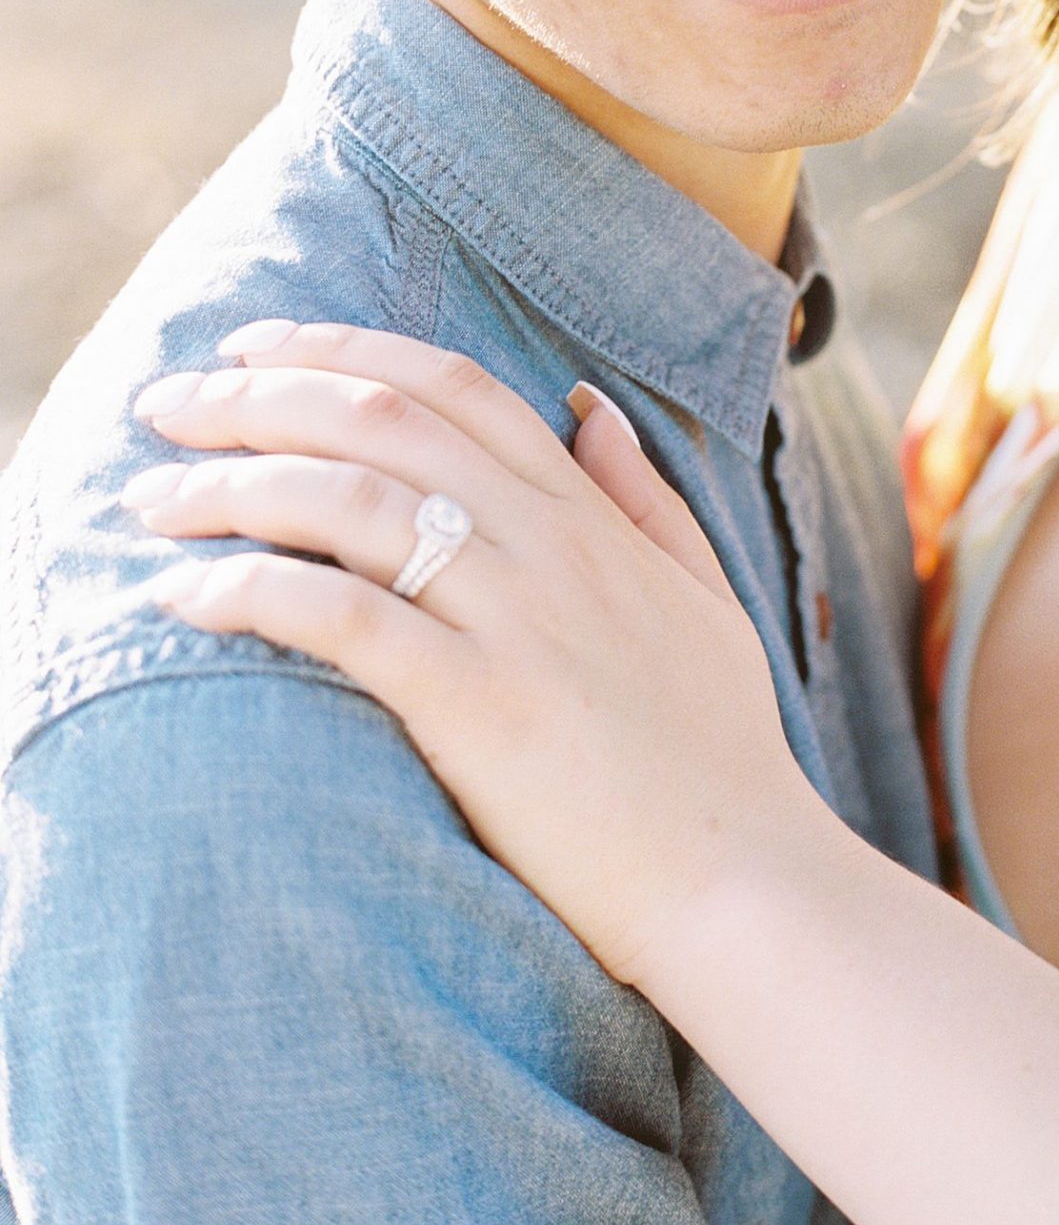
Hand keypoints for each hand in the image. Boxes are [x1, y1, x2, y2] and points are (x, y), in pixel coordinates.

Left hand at [125, 325, 823, 989]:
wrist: (742, 880)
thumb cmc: (720, 754)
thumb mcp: (702, 596)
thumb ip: (644, 498)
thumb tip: (589, 407)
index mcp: (590, 517)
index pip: (456, 386)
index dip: (345, 348)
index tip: (255, 345)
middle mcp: (549, 546)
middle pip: (383, 419)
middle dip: (259, 394)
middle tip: (167, 403)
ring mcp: (515, 620)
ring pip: (350, 500)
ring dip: (231, 483)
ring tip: (150, 498)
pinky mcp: (477, 706)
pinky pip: (345, 618)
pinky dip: (255, 588)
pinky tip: (187, 594)